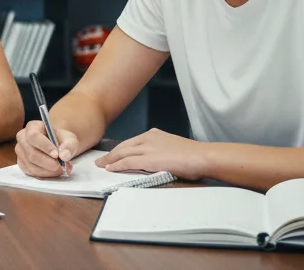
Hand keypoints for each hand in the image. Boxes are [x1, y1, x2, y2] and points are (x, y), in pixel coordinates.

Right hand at [14, 120, 79, 177]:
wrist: (58, 146)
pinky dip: (43, 174)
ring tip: (60, 170)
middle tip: (61, 167)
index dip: (44, 146)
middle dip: (47, 162)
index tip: (56, 155)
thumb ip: (69, 146)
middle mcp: (22, 138)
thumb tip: (64, 156)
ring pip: (31, 164)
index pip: (33, 136)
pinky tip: (53, 172)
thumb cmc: (62, 140)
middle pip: (31, 152)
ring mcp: (20, 151)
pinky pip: (31, 171)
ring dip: (47, 170)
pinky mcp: (22, 163)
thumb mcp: (70, 140)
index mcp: (32, 127)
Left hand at [95, 128, 209, 180]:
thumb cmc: (193, 155)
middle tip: (100, 161)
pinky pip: (127, 162)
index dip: (119, 149)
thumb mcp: (172, 148)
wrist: (203, 156)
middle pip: (123, 146)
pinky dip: (117, 165)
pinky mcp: (149, 159)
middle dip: (110, 154)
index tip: (112, 155)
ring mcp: (148, 148)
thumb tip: (154, 160)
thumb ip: (160, 151)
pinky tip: (110, 169)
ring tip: (101, 166)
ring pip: (122, 153)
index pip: (131, 142)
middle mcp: (148, 138)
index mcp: (154, 134)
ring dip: (110, 160)